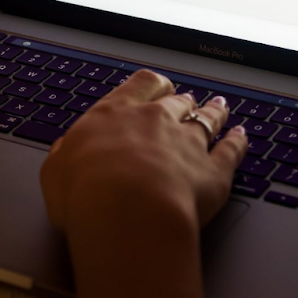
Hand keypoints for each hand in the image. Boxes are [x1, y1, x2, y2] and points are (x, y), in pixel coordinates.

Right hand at [40, 69, 244, 233]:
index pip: (140, 85)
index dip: (152, 86)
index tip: (157, 88)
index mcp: (115, 114)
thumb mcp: (56, 172)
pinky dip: (238, 142)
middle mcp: (155, 120)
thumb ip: (64, 157)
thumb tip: (64, 151)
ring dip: (214, 113)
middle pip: (177, 101)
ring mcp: (188, 143)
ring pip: (207, 119)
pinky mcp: (214, 171)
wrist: (126, 212)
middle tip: (187, 101)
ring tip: (220, 108)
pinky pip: (232, 151)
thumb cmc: (86, 194)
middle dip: (183, 101)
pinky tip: (241, 137)